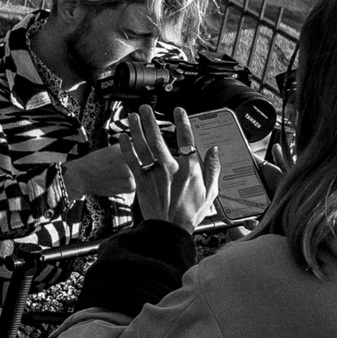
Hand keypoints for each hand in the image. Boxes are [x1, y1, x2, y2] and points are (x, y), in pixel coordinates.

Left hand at [127, 105, 220, 231]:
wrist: (170, 229)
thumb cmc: (191, 213)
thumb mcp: (211, 192)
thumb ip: (213, 170)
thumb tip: (214, 150)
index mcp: (190, 170)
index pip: (187, 140)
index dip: (183, 123)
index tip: (179, 111)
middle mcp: (170, 169)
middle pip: (159, 139)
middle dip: (151, 121)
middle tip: (146, 108)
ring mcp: (154, 175)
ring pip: (143, 147)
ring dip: (137, 129)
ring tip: (133, 116)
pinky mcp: (141, 182)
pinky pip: (131, 161)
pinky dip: (125, 148)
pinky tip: (122, 136)